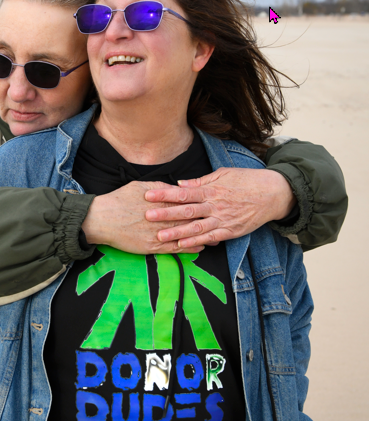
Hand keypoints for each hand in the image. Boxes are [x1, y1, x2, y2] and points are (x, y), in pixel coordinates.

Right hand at [81, 180, 204, 254]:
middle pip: (190, 219)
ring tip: (216, 237)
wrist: (102, 219)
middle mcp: (162, 218)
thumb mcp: (140, 186)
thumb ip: (161, 187)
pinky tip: (199, 248)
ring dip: (201, 236)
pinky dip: (188, 248)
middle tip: (222, 221)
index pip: (186, 202)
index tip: (214, 203)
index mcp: (160, 201)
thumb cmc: (119, 200)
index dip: (201, 204)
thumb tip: (176, 188)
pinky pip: (174, 249)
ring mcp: (158, 233)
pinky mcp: (152, 247)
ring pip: (185, 235)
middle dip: (206, 221)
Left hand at [144, 167, 296, 247]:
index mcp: (211, 190)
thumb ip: (200, 182)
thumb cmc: (247, 181)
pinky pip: (210, 238)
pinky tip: (182, 245)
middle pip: (186, 210)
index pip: (183, 192)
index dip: (165, 194)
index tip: (148, 195)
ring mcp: (223, 219)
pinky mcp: (231, 231)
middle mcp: (215, 205)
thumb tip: (180, 184)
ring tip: (160, 235)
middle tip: (146, 215)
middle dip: (166, 213)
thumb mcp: (223, 175)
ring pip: (196, 227)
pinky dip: (196, 242)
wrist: (273, 194)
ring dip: (177, 232)